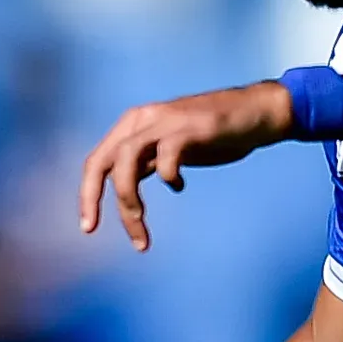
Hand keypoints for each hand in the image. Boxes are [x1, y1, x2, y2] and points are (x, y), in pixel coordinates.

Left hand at [75, 81, 290, 249]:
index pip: (96, 161)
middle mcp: (143, 120)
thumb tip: (125, 191)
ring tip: (139, 225)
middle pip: (101, 161)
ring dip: (128, 198)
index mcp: (133, 125)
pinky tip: (179, 185)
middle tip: (93, 228)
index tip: (89, 227)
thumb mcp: (168, 147)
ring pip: (126, 160)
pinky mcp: (191, 128)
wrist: (255, 112)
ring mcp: (166, 122)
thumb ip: (145, 162)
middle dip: (91, 198)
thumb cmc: (213, 134)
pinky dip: (167, 176)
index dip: (87, 194)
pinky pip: (166, 156)